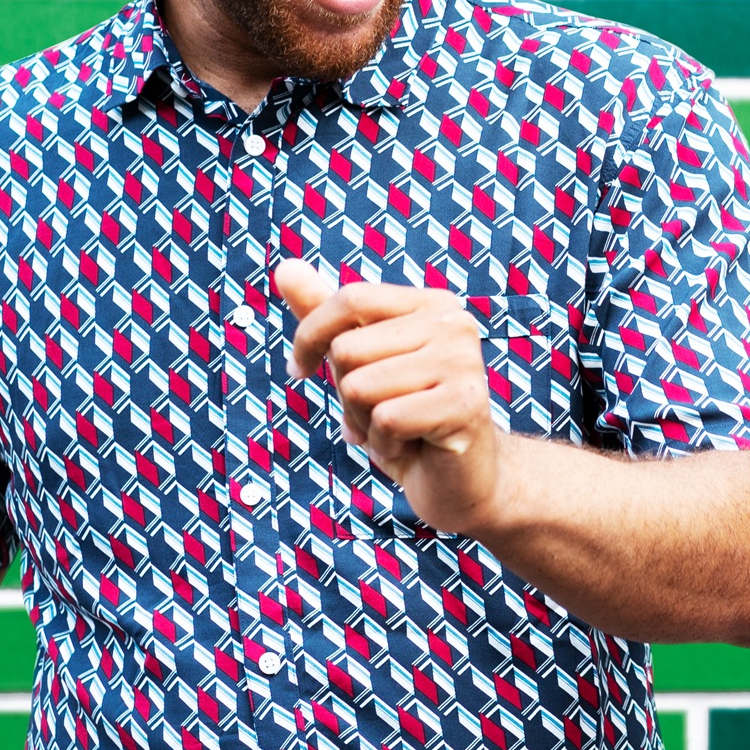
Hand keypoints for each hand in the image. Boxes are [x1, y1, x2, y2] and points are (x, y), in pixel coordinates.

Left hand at [275, 261, 505, 532]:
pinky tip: (413, 448)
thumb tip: (284, 267)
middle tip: (382, 414)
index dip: (310, 336)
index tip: (300, 369)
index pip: (350, 298)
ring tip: (400, 431)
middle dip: (346, 394)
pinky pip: (385, 419)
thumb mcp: (360, 364)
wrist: (464, 481)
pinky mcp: (465, 404)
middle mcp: (455, 323)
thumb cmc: (407, 419)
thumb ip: (326, 315)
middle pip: (347, 350)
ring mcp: (464, 362)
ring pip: (359, 387)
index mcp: (433, 304)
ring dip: (364, 423)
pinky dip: (385, 445)